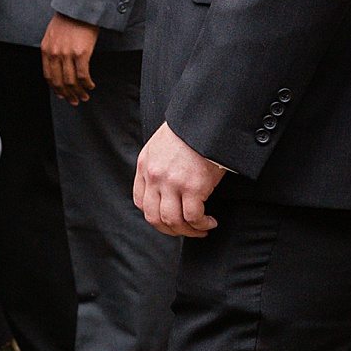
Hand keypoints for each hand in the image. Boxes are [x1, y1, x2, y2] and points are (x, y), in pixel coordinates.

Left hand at [41, 13, 97, 104]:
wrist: (80, 6)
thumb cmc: (69, 17)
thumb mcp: (53, 33)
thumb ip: (52, 49)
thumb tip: (57, 64)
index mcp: (46, 49)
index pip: (48, 76)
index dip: (55, 88)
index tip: (61, 95)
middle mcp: (54, 54)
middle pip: (59, 82)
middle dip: (67, 94)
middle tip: (74, 101)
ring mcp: (67, 54)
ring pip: (71, 81)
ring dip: (78, 92)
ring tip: (84, 97)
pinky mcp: (81, 53)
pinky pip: (83, 75)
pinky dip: (87, 84)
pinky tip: (91, 86)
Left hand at [134, 123, 225, 237]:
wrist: (206, 119)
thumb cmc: (190, 129)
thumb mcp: (162, 144)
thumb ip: (159, 164)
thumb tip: (166, 185)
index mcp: (145, 166)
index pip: (141, 202)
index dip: (154, 215)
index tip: (168, 219)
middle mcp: (154, 177)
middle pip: (154, 217)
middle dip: (170, 230)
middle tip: (185, 230)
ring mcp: (172, 183)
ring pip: (173, 221)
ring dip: (188, 231)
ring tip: (201, 229)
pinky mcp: (193, 186)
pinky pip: (193, 216)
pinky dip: (202, 224)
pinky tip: (210, 222)